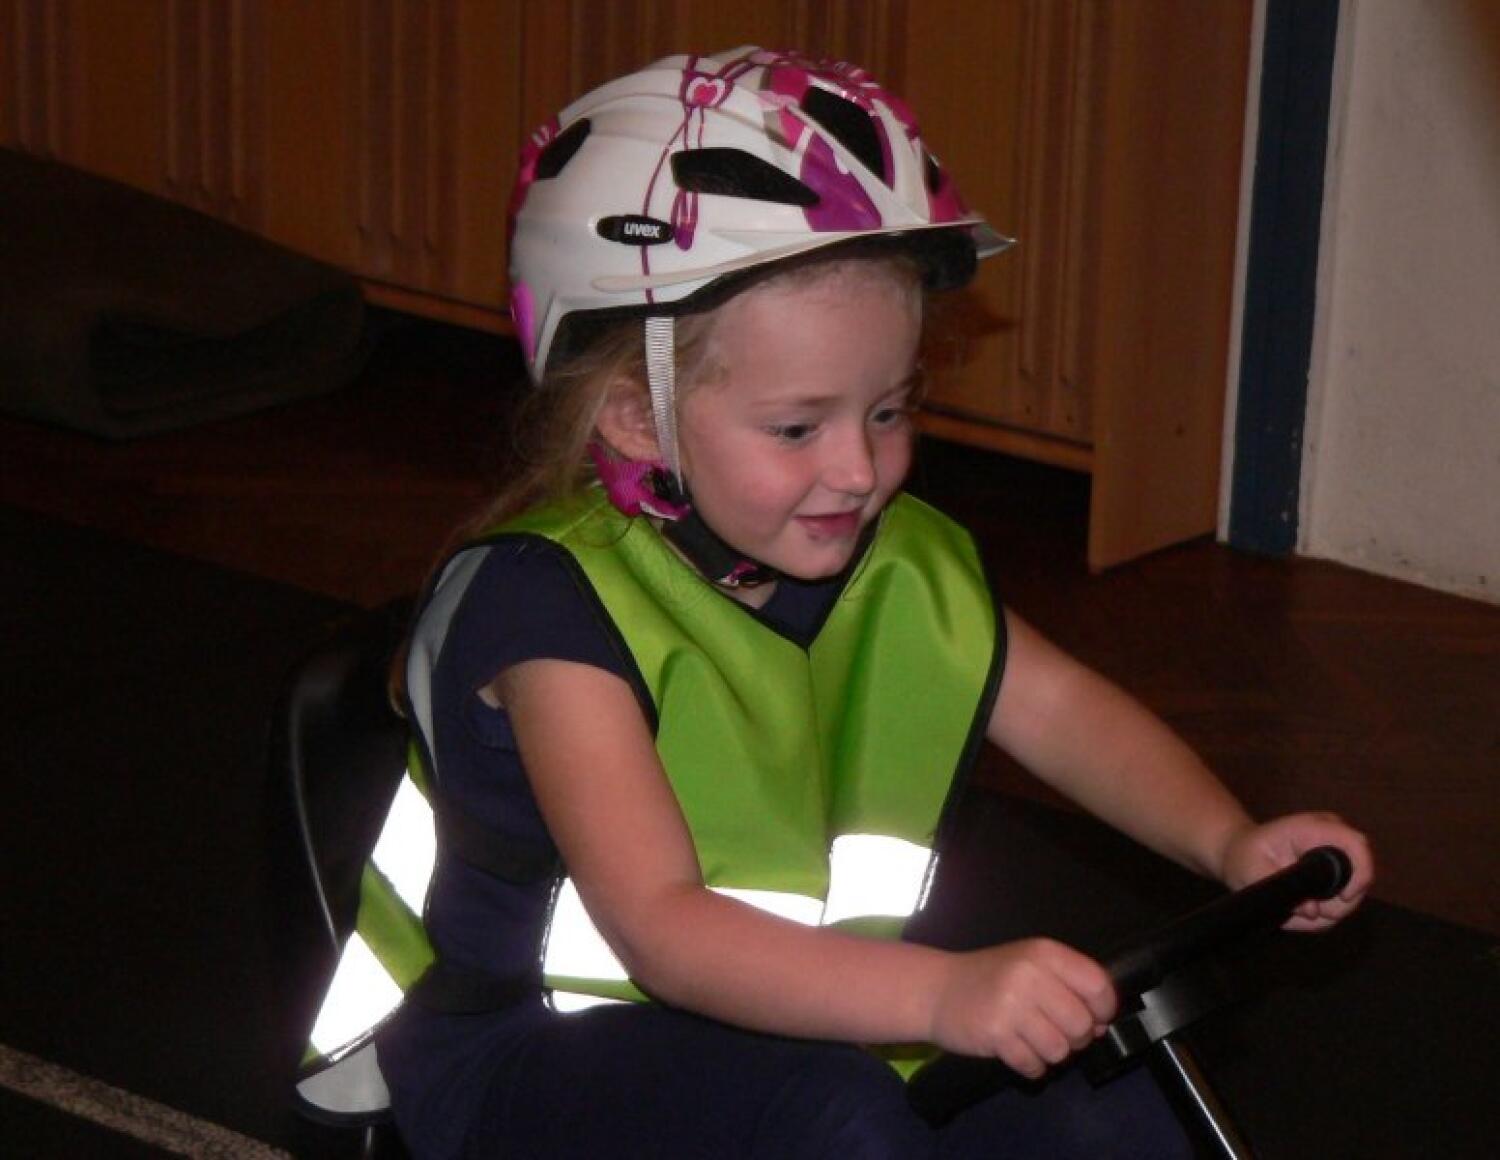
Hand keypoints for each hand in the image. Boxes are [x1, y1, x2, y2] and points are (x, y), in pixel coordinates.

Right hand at [928, 939, 1115, 1078]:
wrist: (937, 989)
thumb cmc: (991, 978)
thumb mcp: (1030, 966)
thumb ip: (1068, 988)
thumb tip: (1100, 1025)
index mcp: (1044, 953)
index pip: (1098, 985)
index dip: (1103, 1008)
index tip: (1093, 1016)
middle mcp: (1030, 974)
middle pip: (1081, 1024)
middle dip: (1075, 1038)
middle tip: (1054, 1030)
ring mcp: (1011, 1005)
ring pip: (1060, 1049)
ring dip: (1050, 1053)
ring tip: (1031, 1038)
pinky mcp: (996, 1034)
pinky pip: (1034, 1065)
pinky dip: (1030, 1065)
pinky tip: (1015, 1049)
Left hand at [1218, 813, 1374, 930]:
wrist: (1240, 855)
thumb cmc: (1243, 857)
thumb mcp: (1250, 870)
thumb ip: (1279, 888)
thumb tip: (1312, 910)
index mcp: (1313, 828)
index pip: (1356, 844)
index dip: (1361, 873)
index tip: (1344, 897)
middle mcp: (1332, 839)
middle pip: (1360, 876)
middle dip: (1338, 903)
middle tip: (1303, 911)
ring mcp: (1337, 857)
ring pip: (1351, 896)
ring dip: (1326, 912)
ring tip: (1293, 909)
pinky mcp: (1336, 874)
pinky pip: (1340, 903)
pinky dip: (1322, 914)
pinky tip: (1298, 909)